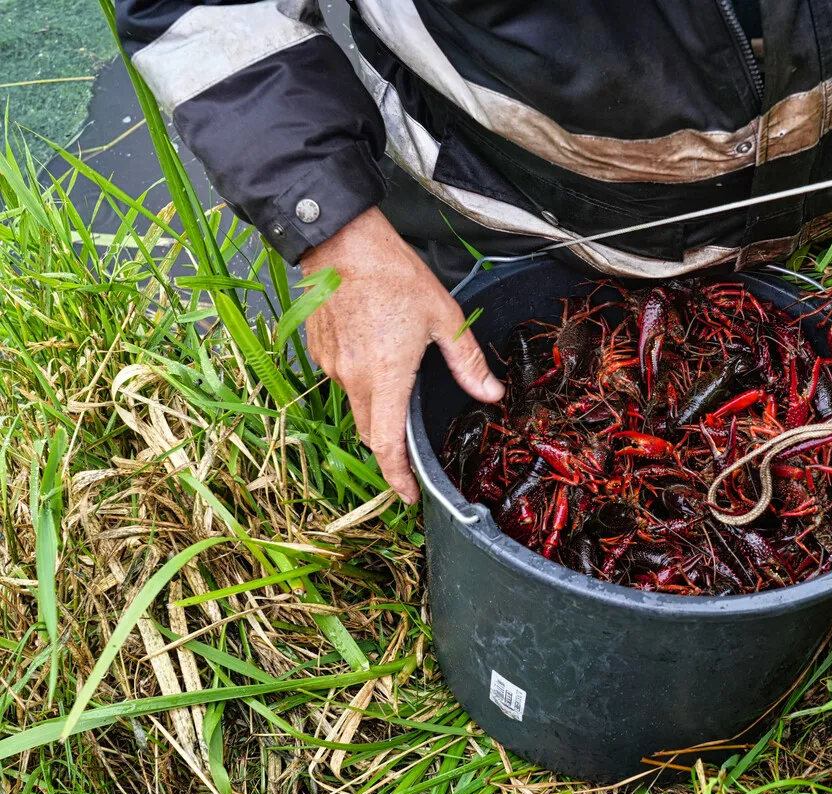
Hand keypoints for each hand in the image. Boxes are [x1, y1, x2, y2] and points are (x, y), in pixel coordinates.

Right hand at [301, 207, 503, 503]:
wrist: (341, 242)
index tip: (410, 494)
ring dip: (377, 412)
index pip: (387, 445)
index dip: (397, 477)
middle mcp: (353, 378)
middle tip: (410, 459)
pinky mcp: (320, 350)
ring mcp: (332, 365)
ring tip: (400, 396)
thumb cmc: (394, 274)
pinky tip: (378, 359)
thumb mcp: (443, 318)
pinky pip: (343, 379)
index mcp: (386, 377)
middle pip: (370, 432)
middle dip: (390, 451)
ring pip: (356, 405)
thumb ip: (467, 362)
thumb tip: (491, 393)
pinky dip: (362, 383)